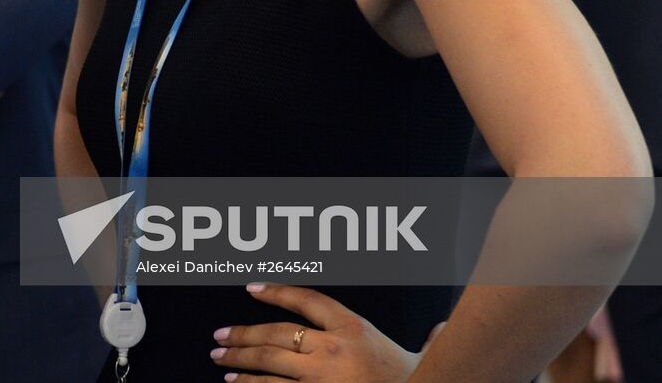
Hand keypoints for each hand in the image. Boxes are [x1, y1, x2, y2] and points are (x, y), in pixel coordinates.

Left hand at [209, 282, 420, 381]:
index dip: (276, 292)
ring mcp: (322, 377)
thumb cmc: (416, 379)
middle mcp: (333, 349)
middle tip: (219, 335)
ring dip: (240, 361)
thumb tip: (442, 328)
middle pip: (277, 334)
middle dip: (243, 333)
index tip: (251, 288)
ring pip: (269, 363)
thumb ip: (425, 338)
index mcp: (353, 328)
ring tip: (219, 359)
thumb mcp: (421, 355)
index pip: (306, 300)